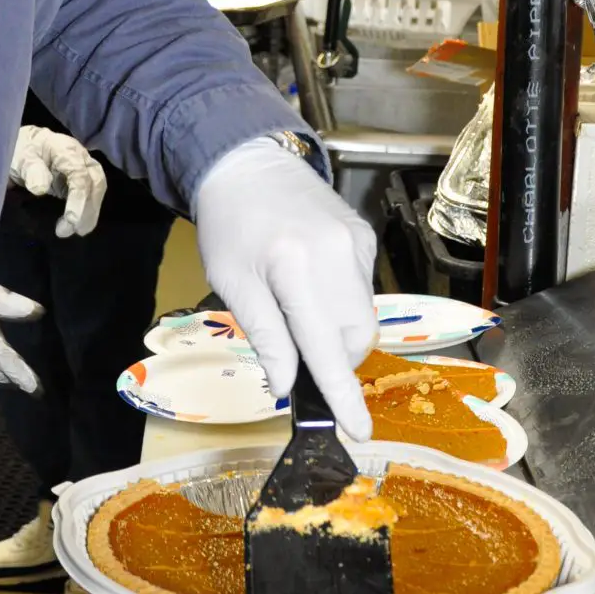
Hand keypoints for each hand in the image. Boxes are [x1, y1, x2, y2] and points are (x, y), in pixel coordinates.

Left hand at [9, 124, 105, 237]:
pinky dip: (87, 211)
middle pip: (95, 182)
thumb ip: (31, 170)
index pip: (80, 175)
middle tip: (74, 230)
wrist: (24, 147)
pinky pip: (91, 195)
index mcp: (66, 149)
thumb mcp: (20, 158)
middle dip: (88, 208)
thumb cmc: (21, 152)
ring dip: (90, 212)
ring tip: (77, 231)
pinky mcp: (82, 180)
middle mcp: (81, 158)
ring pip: (97, 189)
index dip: (78, 199)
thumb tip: (40, 189)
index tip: (71, 220)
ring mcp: (84, 168)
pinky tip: (78, 225)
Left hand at [194, 136, 376, 437]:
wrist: (248, 162)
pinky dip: (341, 302)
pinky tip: (312, 281)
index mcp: (296, 268)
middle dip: (333, 359)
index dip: (341, 394)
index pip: (325, 348)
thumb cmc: (229, 226)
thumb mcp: (233, 282)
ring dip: (337, 332)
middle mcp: (338, 256)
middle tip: (296, 351)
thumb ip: (266, 335)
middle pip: (355, 337)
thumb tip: (289, 385)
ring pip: (363, 317)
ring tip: (298, 306)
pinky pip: (363, 289)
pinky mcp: (365, 237)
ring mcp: (358, 244)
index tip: (358, 431)